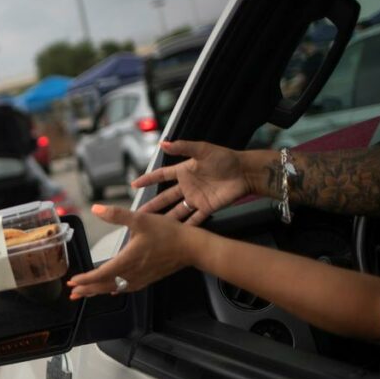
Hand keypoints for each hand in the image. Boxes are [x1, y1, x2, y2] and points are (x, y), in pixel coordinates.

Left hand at [67, 204, 202, 295]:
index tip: (73, 281)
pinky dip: (114, 290)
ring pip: (114, 288)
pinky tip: (111, 291)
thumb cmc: (168, 233)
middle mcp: (132, 273)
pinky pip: (126, 288)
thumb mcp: (141, 219)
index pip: (101, 274)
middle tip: (72, 293)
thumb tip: (96, 208)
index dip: (86, 279)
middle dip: (87, 289)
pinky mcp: (147, 279)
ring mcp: (140, 278)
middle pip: (104, 285)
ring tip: (85, 294)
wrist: (191, 247)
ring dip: (98, 292)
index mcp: (127, 260)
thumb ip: (117, 215)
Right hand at [132, 140, 253, 225]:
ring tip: (153, 227)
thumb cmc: (225, 158)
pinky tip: (176, 234)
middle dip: (152, 206)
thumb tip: (162, 144)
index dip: (148, 180)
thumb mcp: (202, 150)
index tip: (134, 185)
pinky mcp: (207, 208)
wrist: (245, 172)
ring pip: (176, 210)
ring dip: (165, 218)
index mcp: (184, 171)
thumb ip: (183, 147)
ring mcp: (196, 198)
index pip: (161, 175)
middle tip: (138, 215)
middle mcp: (187, 186)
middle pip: (165, 197)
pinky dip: (186, 227)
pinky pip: (194, 219)